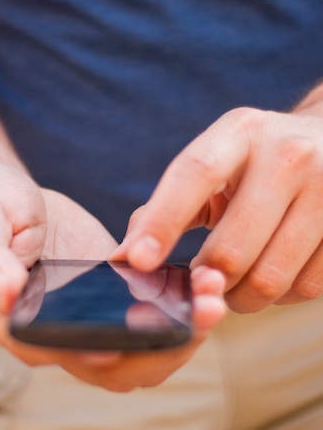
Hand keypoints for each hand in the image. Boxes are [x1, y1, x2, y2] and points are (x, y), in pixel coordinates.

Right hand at [0, 161, 224, 391]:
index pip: (63, 354)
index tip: (149, 330)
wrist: (3, 195)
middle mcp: (53, 333)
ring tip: (212, 293)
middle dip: (163, 345)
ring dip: (179, 331)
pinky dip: (176, 307)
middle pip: (114, 366)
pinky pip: (146, 316)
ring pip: (139, 349)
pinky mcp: (109, 297)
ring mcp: (85, 317)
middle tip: (207, 309)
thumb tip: (8, 296)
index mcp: (14, 323)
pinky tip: (200, 278)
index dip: (107, 351)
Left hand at [112, 105, 322, 312]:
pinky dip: (280, 296)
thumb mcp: (216, 161)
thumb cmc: (257, 161)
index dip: (162, 221)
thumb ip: (171, 203)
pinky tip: (274, 273)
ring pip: (268, 278)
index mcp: (241, 132)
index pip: (194, 174)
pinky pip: (306, 288)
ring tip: (235, 282)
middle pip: (231, 248)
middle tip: (202, 283)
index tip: (136, 261)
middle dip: (207, 282)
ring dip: (241, 296)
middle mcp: (288, 155)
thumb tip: (125, 256)